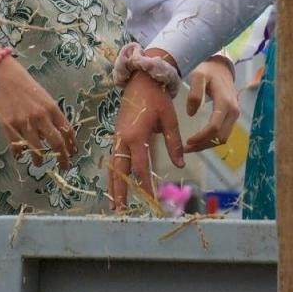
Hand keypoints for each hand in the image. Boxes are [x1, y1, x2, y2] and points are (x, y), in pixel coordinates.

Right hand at [0, 56, 76, 165]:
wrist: (1, 76)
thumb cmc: (24, 84)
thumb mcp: (42, 96)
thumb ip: (49, 114)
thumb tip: (52, 133)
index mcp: (51, 108)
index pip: (67, 130)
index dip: (72, 144)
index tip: (74, 153)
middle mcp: (40, 117)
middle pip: (56, 143)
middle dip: (62, 158)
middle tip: (64, 166)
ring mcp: (24, 122)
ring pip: (36, 149)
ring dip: (39, 159)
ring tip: (39, 164)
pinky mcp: (8, 126)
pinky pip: (16, 147)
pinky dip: (19, 154)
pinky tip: (20, 156)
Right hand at [109, 69, 183, 210]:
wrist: (141, 80)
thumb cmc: (157, 98)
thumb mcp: (169, 119)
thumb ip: (173, 143)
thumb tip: (180, 165)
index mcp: (137, 136)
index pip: (141, 167)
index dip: (145, 185)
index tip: (151, 200)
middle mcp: (123, 139)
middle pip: (119, 171)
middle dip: (119, 192)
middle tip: (120, 212)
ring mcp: (117, 137)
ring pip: (112, 166)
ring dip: (112, 185)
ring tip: (113, 204)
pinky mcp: (117, 135)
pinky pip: (112, 158)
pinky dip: (112, 173)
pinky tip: (114, 183)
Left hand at [181, 56, 239, 152]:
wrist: (222, 67)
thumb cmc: (209, 71)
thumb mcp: (199, 76)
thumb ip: (195, 93)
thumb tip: (191, 113)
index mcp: (225, 102)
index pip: (214, 127)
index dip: (201, 137)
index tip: (187, 141)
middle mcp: (233, 111)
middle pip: (220, 137)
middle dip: (203, 145)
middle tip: (186, 148)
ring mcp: (234, 115)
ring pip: (223, 138)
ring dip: (207, 144)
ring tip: (190, 146)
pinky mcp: (232, 116)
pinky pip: (223, 133)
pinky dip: (212, 139)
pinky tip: (200, 139)